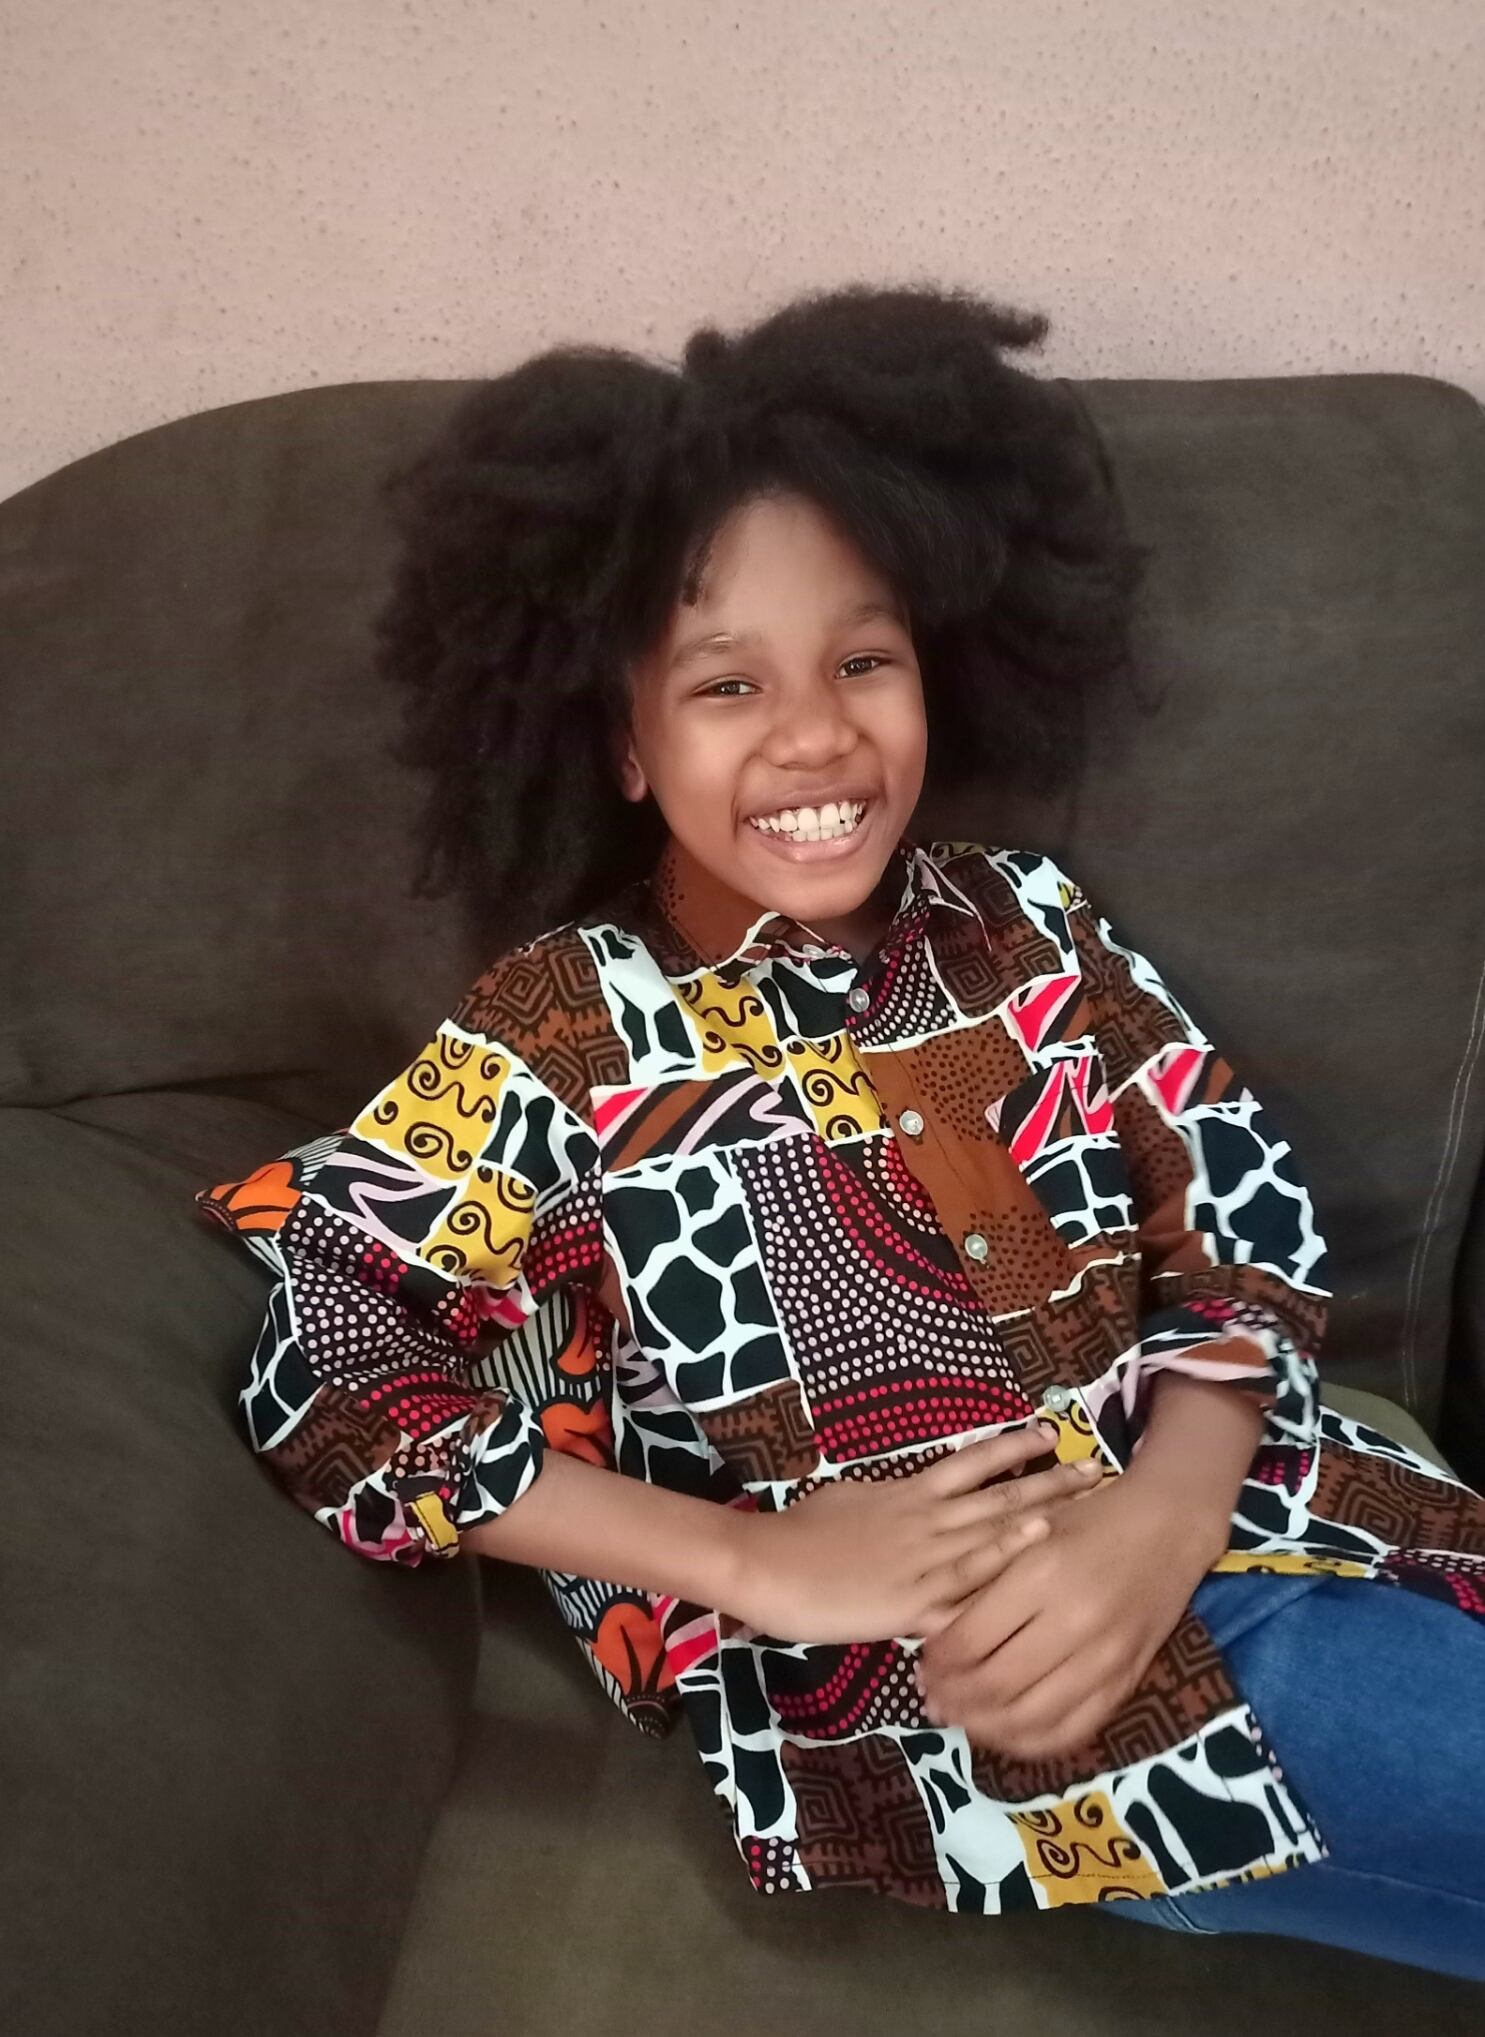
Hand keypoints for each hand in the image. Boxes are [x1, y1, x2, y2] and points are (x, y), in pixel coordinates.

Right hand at [728, 1424, 1104, 1644]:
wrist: (768, 1565)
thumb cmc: (799, 1533)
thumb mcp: (849, 1500)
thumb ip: (886, 1500)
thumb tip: (905, 1496)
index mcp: (908, 1493)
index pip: (972, 1463)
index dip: (1013, 1447)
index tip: (1050, 1434)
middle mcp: (926, 1519)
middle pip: (999, 1493)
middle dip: (1049, 1480)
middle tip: (1095, 1465)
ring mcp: (924, 1559)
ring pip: (994, 1530)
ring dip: (1042, 1513)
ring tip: (1084, 1498)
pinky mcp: (914, 1601)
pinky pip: (968, 1585)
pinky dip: (1005, 1567)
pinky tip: (1036, 1554)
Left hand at [913, 1473, 1202, 1761]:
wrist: (1166, 1525)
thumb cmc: (1087, 1519)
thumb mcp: (1028, 1535)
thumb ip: (986, 1583)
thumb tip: (939, 1642)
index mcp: (1040, 1575)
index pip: (970, 1640)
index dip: (937, 1662)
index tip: (923, 1664)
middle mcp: (1073, 1621)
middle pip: (995, 1685)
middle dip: (953, 1699)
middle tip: (932, 1698)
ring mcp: (1105, 1657)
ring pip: (1031, 1717)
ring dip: (985, 1727)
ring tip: (961, 1718)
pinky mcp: (1127, 1681)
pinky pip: (1073, 1731)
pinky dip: (1032, 1742)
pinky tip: (1006, 1732)